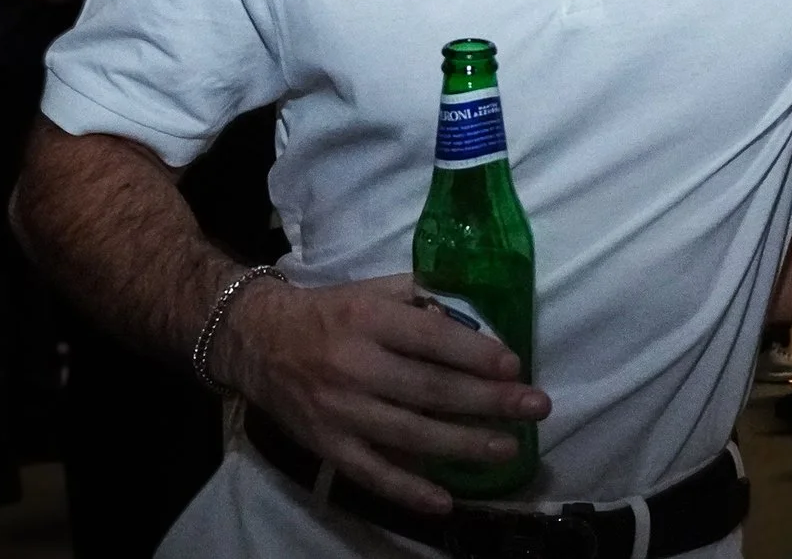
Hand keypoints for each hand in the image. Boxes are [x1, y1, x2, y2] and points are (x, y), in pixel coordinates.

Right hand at [221, 273, 550, 514]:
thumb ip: (421, 298)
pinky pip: (372, 473)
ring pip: (410, 434)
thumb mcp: (372, 291)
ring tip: (506, 448)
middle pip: (430, 389)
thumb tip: (476, 315)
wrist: (257, 341)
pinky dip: (408, 490)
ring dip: (463, 444)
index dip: (476, 354)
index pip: (432, 339)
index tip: (515, 365)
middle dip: (488, 400)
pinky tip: (446, 500)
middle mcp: (355, 365)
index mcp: (369, 319)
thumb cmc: (329, 314)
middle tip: (534, 407)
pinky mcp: (328, 446)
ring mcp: (340, 411)